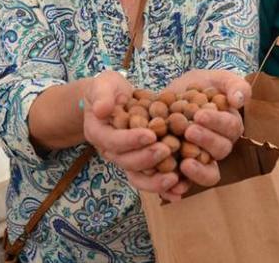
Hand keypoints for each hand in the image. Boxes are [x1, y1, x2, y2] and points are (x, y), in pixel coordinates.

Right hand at [82, 71, 178, 194]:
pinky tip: (180, 193)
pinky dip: (164, 188)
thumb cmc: (108, 89)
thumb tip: (101, 110)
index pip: (113, 141)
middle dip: (147, 158)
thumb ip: (101, 96)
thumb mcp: (102, 85)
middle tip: (168, 150)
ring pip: (138, 177)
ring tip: (176, 179)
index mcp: (98, 133)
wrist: (114, 99)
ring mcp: (126, 159)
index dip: (131, 140)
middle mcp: (110, 151)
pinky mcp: (141, 163)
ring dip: (156, 181)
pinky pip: (150, 179)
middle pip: (127, 161)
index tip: (151, 135)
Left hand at [163, 70, 248, 193]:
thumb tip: (239, 99)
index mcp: (229, 126)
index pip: (230, 128)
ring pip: (209, 173)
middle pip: (220, 150)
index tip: (199, 114)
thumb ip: (233, 84)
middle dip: (205, 141)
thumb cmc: (199, 85)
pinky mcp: (182, 168)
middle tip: (188, 130)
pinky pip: (185, 183)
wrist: (170, 95)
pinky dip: (180, 187)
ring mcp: (201, 159)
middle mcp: (218, 146)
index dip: (216, 123)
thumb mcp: (216, 78)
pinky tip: (172, 186)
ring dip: (199, 170)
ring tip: (184, 162)